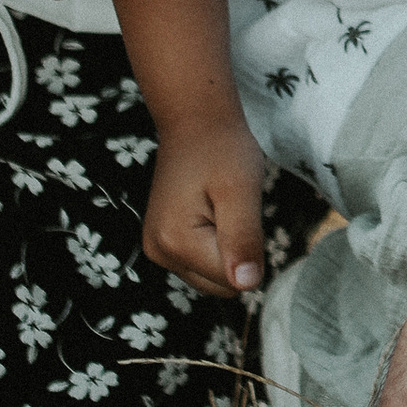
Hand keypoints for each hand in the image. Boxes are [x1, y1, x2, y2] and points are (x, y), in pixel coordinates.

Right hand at [139, 105, 266, 296]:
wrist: (195, 122)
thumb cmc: (221, 149)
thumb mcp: (241, 191)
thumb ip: (243, 239)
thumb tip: (247, 284)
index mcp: (176, 242)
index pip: (232, 281)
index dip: (249, 251)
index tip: (241, 213)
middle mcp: (159, 252)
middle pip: (220, 285)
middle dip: (236, 253)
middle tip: (233, 210)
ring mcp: (157, 249)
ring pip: (212, 277)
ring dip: (226, 249)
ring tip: (222, 209)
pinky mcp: (163, 243)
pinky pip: (201, 263)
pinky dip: (215, 244)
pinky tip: (212, 213)